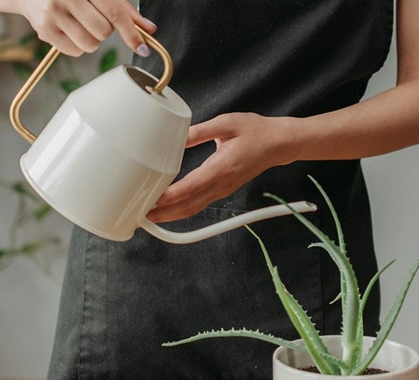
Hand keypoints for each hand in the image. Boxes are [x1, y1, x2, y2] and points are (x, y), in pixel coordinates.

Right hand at [17, 0, 155, 56]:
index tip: (143, 49)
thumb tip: (149, 29)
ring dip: (90, 39)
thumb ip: (124, 10)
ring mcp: (53, 13)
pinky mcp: (44, 29)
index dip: (131, 33)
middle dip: (103, 30)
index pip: (115, 13)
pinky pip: (75, 51)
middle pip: (103, 32)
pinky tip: (67, 29)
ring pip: (90, 45)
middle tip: (91, 18)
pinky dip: (76, 45)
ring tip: (78, 24)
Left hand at [146, 113, 293, 222]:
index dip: (167, 198)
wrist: (278, 144)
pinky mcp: (223, 190)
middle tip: (140, 215)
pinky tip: (169, 208)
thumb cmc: (256, 132)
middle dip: (163, 213)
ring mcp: (222, 190)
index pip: (189, 188)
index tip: (149, 202)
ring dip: (170, 215)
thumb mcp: (227, 123)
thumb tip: (177, 135)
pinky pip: (199, 204)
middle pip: (187, 206)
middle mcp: (221, 184)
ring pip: (193, 209)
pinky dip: (182, 209)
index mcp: (221, 168)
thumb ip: (200, 130)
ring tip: (150, 217)